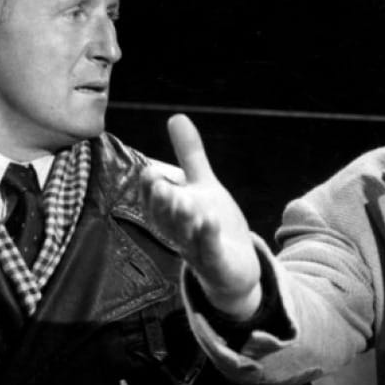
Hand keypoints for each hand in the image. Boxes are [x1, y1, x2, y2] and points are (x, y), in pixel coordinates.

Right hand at [144, 114, 261, 318]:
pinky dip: (208, 238)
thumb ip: (190, 155)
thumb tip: (176, 116)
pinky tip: (210, 221)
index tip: (150, 171)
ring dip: (183, 220)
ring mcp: (196, 251)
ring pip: (184, 236)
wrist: (234, 268)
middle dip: (163, 203)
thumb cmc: (212, 225)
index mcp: (171, 214)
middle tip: (162, 186)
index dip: (151, 188)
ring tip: (185, 202)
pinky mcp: (216, 264)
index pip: (154, 199)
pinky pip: (209, 252)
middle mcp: (178, 233)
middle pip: (165, 218)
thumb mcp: (203, 186)